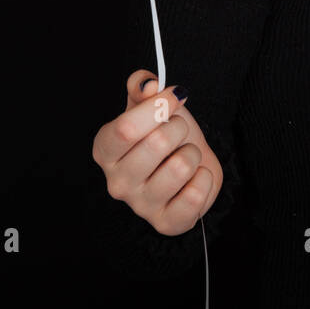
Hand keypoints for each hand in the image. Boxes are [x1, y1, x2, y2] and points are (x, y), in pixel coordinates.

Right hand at [92, 70, 223, 235]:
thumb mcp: (152, 105)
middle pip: (157, 143)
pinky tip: (194, 178)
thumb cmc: (165, 134)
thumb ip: (143, 86)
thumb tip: (149, 85)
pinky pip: (195, 195)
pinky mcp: (166, 223)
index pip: (125, 128)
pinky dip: (203, 178)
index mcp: (106, 150)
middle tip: (179, 131)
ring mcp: (140, 206)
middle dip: (179, 128)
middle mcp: (117, 182)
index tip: (175, 95)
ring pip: (180, 166)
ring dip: (192, 153)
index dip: (157, 107)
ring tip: (185, 155)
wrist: (189, 167)